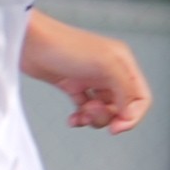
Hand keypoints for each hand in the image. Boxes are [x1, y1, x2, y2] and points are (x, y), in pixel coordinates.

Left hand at [21, 15, 149, 131]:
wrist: (29, 42)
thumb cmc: (64, 47)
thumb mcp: (105, 65)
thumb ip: (125, 90)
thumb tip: (130, 114)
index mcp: (123, 64)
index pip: (141, 98)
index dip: (133, 116)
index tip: (117, 127)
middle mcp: (110, 72)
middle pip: (122, 107)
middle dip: (108, 116)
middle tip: (91, 114)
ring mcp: (91, 79)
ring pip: (104, 110)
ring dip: (93, 118)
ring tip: (80, 114)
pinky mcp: (73, 85)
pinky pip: (85, 109)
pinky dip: (81, 117)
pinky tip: (73, 119)